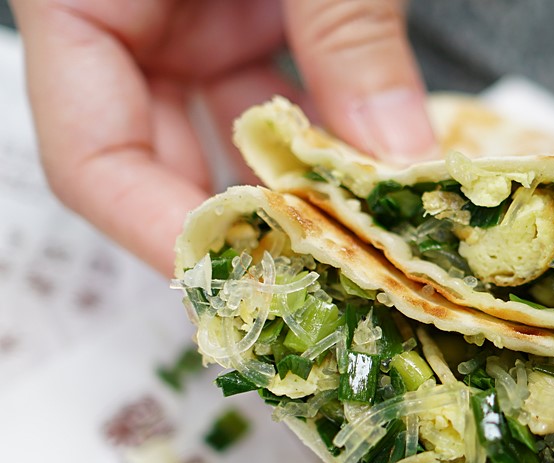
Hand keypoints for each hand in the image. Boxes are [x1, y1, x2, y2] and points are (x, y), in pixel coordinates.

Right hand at [11, 0, 436, 275]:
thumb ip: (347, 35)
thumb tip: (397, 163)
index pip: (91, 154)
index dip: (163, 232)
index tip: (248, 279)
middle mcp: (129, 11)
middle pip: (167, 159)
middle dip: (252, 222)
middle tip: (328, 276)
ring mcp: (189, 9)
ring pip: (234, 133)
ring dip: (302, 185)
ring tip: (367, 235)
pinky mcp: (247, 2)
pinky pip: (278, 87)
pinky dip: (328, 129)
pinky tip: (378, 163)